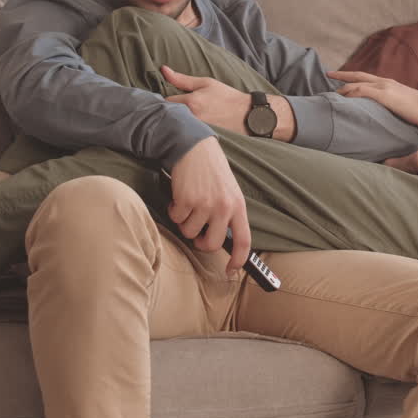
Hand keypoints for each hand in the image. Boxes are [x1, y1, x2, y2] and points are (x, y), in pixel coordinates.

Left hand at [163, 66, 250, 134]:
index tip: (171, 97)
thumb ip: (182, 79)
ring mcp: (195, 130)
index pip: (165, 101)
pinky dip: (183, 129)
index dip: (165, 98)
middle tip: (175, 107)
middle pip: (167, 115)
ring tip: (181, 116)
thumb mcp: (206, 83)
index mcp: (191, 102)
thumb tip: (164, 70)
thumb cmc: (227, 97)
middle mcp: (191, 118)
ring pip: (175, 125)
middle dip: (167, 111)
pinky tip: (188, 127)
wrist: (247, 116)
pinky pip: (184, 133)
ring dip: (175, 120)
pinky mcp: (199, 138)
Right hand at [167, 137, 250, 274]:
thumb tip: (221, 241)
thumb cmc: (211, 171)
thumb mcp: (228, 191)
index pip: (244, 240)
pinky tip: (179, 197)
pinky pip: (176, 219)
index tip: (230, 270)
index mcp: (238, 206)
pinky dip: (174, 211)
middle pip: (212, 244)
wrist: (194, 147)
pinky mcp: (186, 200)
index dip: (238, 260)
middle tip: (197, 230)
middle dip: (201, 242)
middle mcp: (224, 207)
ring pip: (190, 233)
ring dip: (185, 222)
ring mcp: (205, 204)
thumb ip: (228, 214)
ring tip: (188, 204)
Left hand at [329, 70, 417, 128]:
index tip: (340, 78)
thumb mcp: (404, 107)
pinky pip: (362, 91)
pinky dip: (350, 93)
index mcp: (389, 84)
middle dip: (342, 75)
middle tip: (328, 73)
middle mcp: (385, 82)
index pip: (366, 78)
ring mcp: (385, 87)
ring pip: (357, 83)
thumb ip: (393, 108)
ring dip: (342, 88)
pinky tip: (341, 98)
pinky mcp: (386, 95)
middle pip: (358, 76)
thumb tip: (386, 118)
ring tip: (330, 94)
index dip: (352, 78)